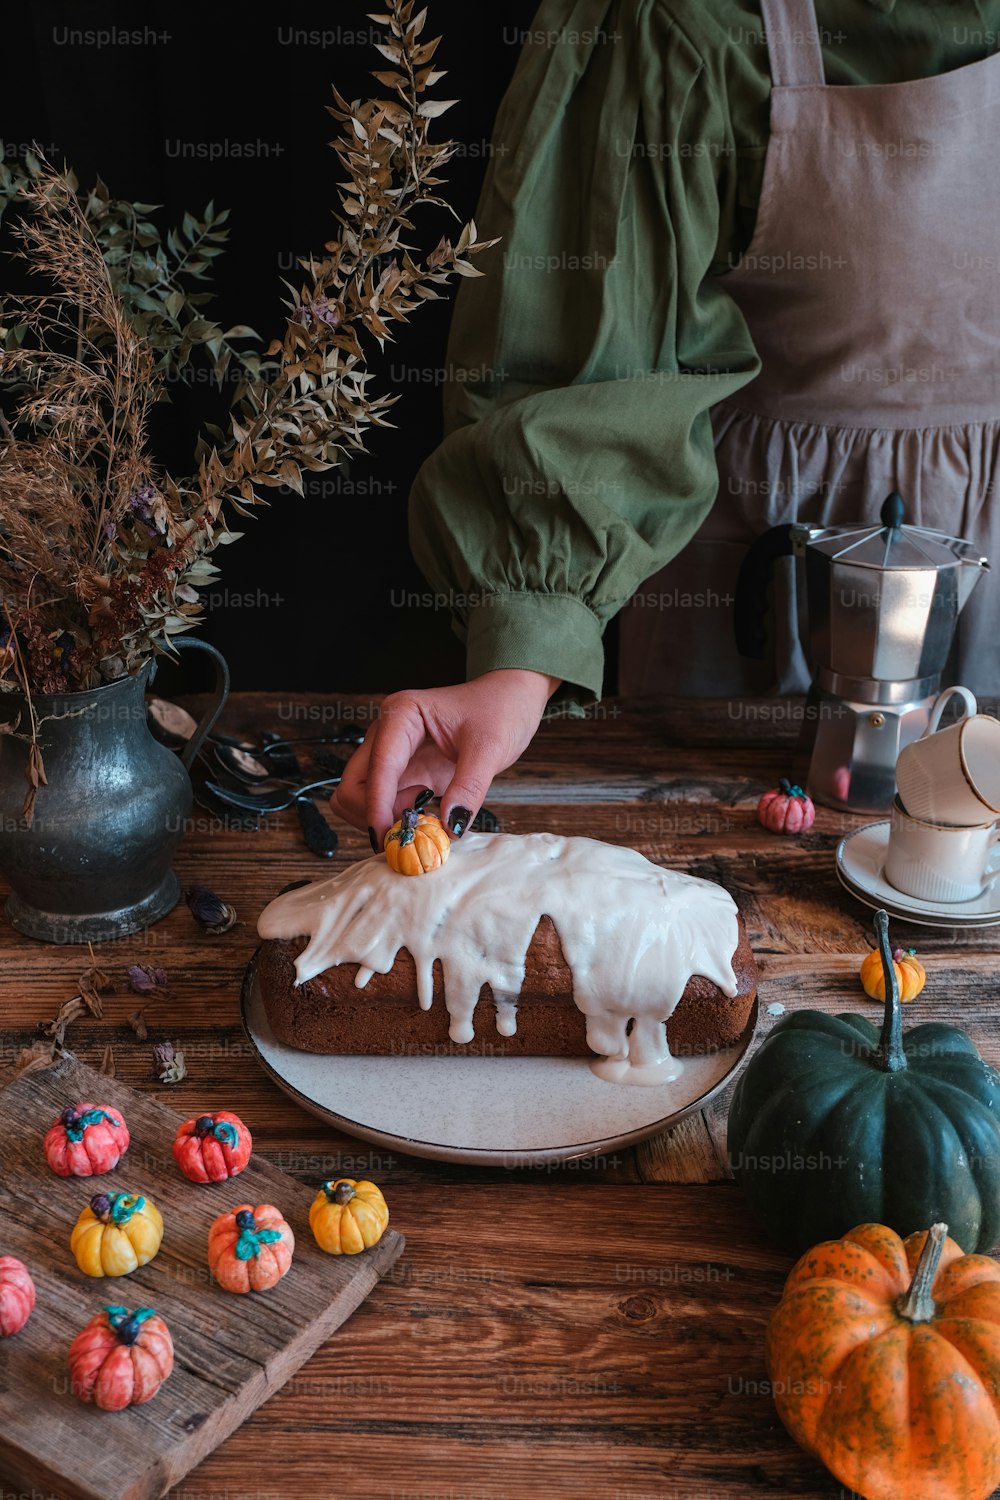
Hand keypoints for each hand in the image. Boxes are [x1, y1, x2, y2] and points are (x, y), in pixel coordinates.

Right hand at [330, 669, 560, 846]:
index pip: (378, 767)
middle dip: (373, 814)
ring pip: (360, 798)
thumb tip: (449, 827)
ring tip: (423, 817)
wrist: (511, 701)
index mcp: (402, 715)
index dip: (377, 806)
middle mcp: (388, 734)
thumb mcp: (490, 748)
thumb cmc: (500, 710)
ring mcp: (393, 755)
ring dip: (382, 818)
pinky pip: (383, 804)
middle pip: (352, 785)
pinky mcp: (405, 774)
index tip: (387, 837)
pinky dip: (394, 819)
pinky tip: (425, 816)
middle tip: (412, 826)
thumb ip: (469, 788)